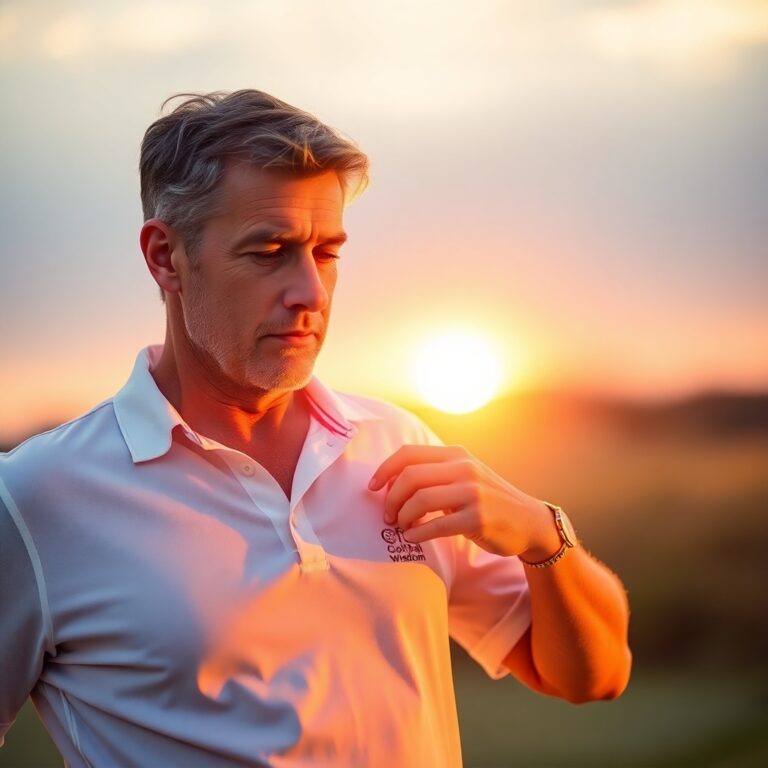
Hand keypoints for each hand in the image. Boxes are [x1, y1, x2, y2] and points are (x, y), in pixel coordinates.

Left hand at [368, 444, 560, 558]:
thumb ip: (435, 474)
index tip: (372, 487)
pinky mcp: (478, 518)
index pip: (409, 453)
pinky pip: (436, 525)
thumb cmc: (488, 500)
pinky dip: (417, 533)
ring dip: (402, 516)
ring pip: (420, 499)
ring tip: (400, 526)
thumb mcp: (465, 476)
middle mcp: (464, 468)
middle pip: (410, 476)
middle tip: (387, 515)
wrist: (529, 521)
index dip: (384, 470)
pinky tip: (412, 538)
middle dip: (391, 498)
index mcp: (456, 455)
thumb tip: (391, 483)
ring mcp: (472, 492)